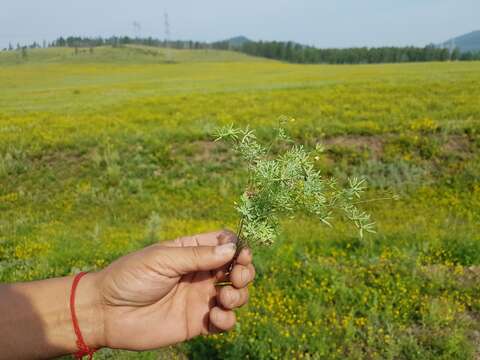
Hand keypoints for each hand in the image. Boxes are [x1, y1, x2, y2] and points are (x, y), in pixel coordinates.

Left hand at [87, 230, 254, 350]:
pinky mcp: (197, 322)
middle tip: (235, 278)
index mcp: (192, 252)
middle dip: (245, 272)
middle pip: (237, 268)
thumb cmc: (130, 277)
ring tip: (224, 299)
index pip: (226, 243)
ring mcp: (200, 298)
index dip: (238, 247)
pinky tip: (215, 317)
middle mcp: (200, 273)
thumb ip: (198, 256)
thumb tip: (232, 248)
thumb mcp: (163, 259)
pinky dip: (228, 320)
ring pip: (237, 294)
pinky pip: (225, 322)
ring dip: (240, 296)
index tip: (240, 254)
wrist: (106, 312)